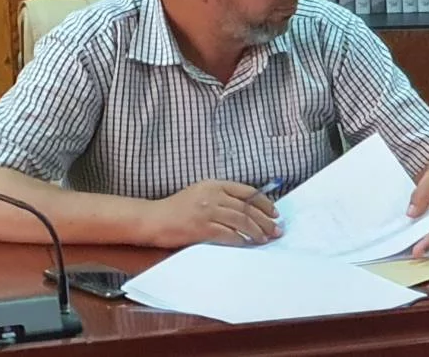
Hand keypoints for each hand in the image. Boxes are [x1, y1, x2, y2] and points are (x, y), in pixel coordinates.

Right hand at [146, 180, 281, 247]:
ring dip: (257, 231)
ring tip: (266, 239)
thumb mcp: (200, 194)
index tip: (274, 213)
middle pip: (247, 208)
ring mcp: (207, 211)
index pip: (247, 192)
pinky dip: (241, 240)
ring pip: (241, 221)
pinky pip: (228, 235)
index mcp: (214, 184)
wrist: (152, 219)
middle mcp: (212, 195)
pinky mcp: (201, 228)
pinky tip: (249, 244)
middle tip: (277, 229)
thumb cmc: (176, 209)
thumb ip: (220, 198)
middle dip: (265, 220)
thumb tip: (247, 210)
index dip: (264, 203)